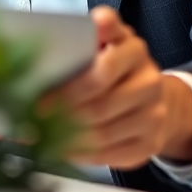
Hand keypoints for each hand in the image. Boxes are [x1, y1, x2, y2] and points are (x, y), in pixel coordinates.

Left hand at [53, 7, 191, 170]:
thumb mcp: (104, 40)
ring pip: (105, 130)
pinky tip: (64, 151)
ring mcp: (155, 112)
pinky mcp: (152, 142)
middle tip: (36, 115)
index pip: (104, 63)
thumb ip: (81, 36)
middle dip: (64, 109)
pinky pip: (114, 154)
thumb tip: (39, 39)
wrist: (154, 96)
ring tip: (43, 135)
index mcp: (132, 47)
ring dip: (70, 136)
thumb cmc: (114, 65)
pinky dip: (85, 155)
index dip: (73, 80)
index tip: (41, 93)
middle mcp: (149, 78)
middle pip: (100, 98)